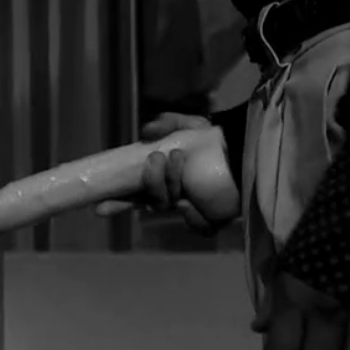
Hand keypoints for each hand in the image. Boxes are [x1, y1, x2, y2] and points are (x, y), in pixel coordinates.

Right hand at [95, 112, 228, 234]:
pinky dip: (196, 216)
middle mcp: (173, 195)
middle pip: (149, 200)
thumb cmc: (217, 141)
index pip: (133, 192)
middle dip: (149, 181)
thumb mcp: (192, 125)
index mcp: (163, 178)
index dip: (116, 201)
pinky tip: (198, 203)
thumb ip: (169, 124)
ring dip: (168, 183)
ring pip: (167, 206)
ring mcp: (190, 209)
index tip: (99, 207)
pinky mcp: (210, 219)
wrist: (249, 154)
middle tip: (156, 159)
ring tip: (179, 158)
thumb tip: (144, 132)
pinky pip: (196, 225)